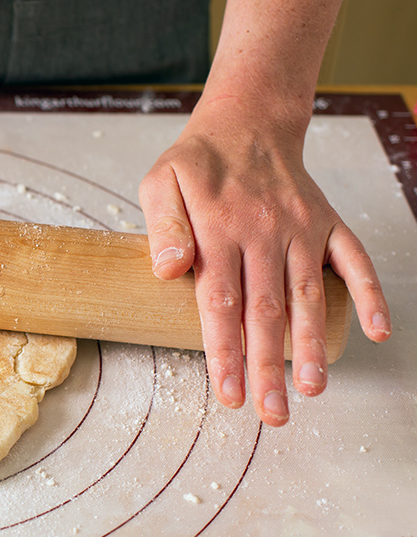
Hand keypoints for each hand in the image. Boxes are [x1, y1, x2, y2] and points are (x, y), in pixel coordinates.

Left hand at [139, 99, 390, 424]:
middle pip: (266, 310)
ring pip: (308, 295)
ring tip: (312, 390)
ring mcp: (302, 228)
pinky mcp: (328, 222)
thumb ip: (162, 225)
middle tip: (270, 414)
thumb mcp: (160, 182)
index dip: (225, 351)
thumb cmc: (196, 164)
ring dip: (312, 344)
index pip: (220, 301)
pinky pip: (355, 260)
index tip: (229, 394)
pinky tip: (377, 332)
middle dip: (268, 367)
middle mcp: (264, 232)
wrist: (247, 122)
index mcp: (219, 228)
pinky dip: (369, 294)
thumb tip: (167, 269)